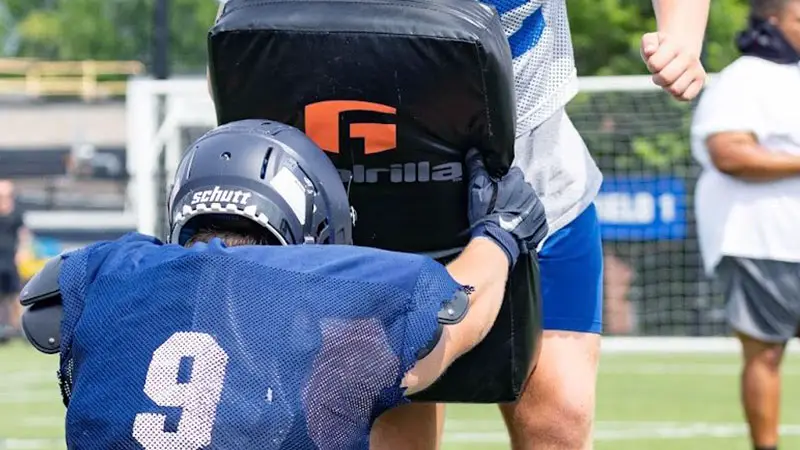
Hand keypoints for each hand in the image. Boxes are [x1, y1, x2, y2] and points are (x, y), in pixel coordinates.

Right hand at [465, 149, 546, 266]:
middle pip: (522, 189)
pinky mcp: (541, 224)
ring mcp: (538, 209)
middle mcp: (530, 192)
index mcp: (516, 180)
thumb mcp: (477, 189)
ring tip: (508, 217)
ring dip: (522, 208)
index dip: (505, 181)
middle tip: (501, 205)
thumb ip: (476, 168)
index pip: (513, 174)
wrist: (497, 242)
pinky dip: (528, 222)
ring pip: (530, 203)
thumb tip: (474, 151)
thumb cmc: (487, 215)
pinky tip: (517, 227)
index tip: (498, 190)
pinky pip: (536, 219)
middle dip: (515, 194)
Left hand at [640, 32, 706, 100]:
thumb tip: (650, 51)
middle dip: (657, 78)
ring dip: (667, 87)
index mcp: (675, 46)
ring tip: (669, 78)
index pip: (655, 64)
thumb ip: (647, 43)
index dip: (651, 66)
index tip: (655, 62)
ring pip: (675, 90)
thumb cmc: (662, 47)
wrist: (682, 46)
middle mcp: (689, 57)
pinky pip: (685, 97)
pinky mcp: (700, 81)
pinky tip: (676, 84)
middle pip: (665, 78)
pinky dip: (677, 95)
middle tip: (660, 73)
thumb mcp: (652, 39)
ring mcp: (696, 69)